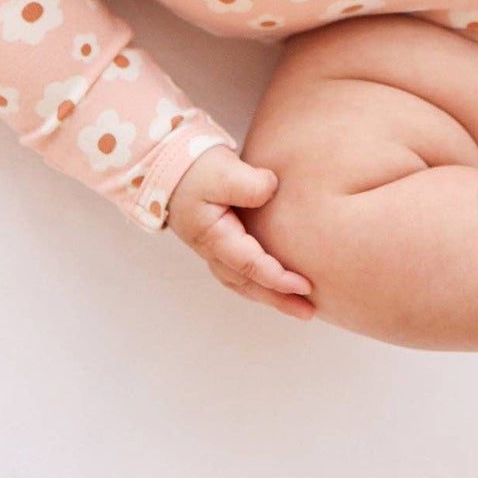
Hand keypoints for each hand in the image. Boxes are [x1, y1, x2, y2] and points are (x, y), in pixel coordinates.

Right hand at [165, 145, 316, 321]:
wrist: (169, 165)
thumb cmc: (195, 168)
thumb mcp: (222, 171)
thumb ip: (248, 183)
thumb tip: (271, 189)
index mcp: (213, 237)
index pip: (250, 265)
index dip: (278, 278)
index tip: (305, 286)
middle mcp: (212, 250)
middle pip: (248, 284)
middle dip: (279, 300)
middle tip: (308, 312)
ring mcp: (213, 249)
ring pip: (243, 283)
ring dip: (270, 296)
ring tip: (298, 306)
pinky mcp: (218, 243)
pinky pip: (241, 273)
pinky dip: (259, 284)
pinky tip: (275, 286)